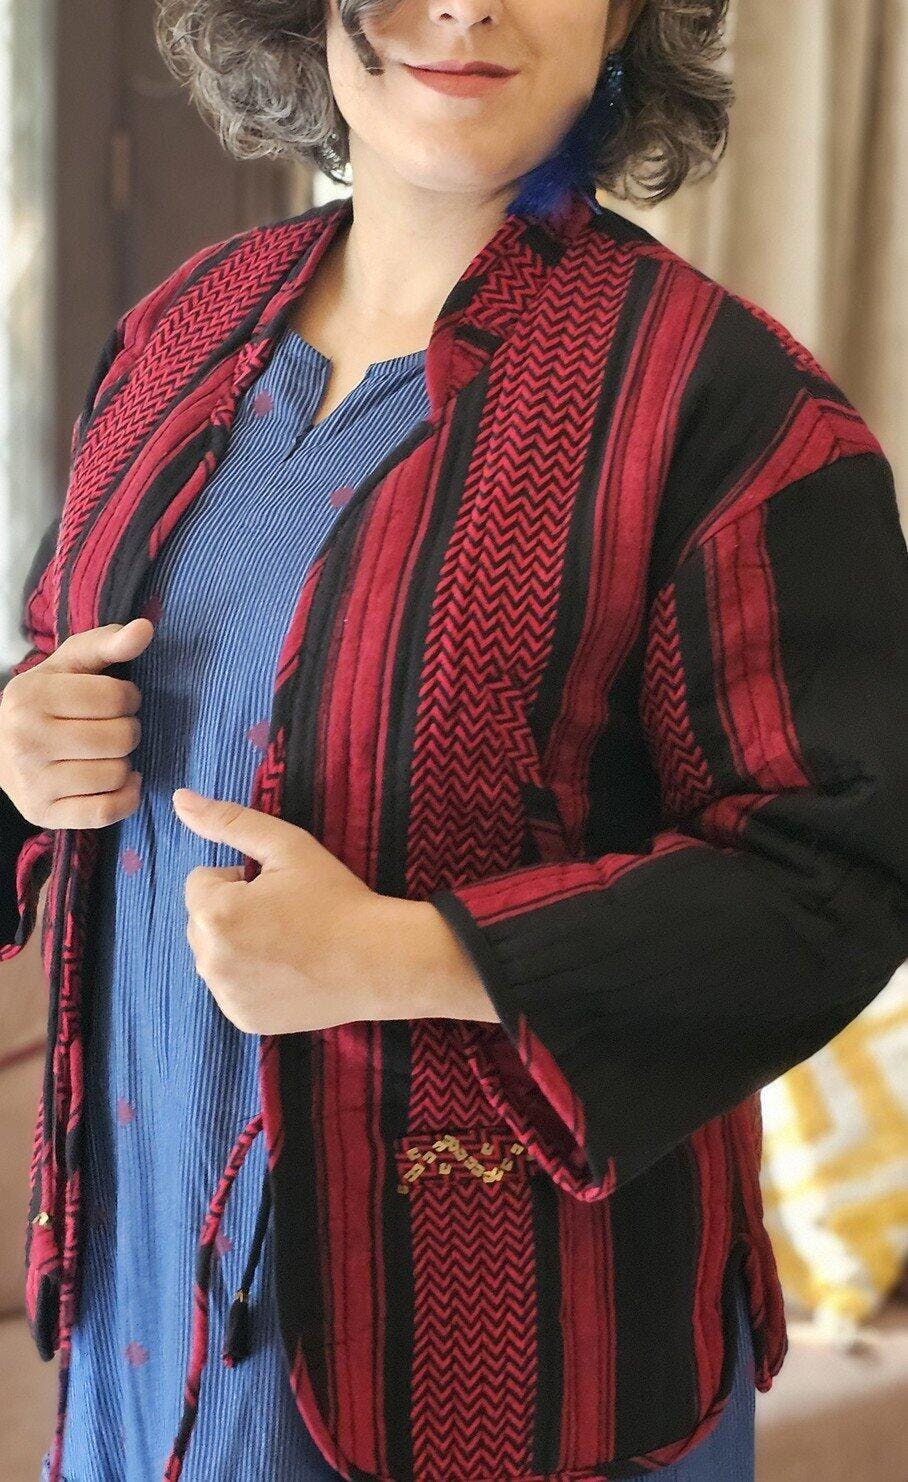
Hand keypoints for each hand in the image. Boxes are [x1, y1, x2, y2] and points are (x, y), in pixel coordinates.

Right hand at [0, 618, 150, 828]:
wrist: (0, 749)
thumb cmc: (46, 701)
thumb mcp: (69, 665)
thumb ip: (108, 642)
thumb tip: (145, 628)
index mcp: (31, 696)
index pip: (115, 696)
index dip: (128, 697)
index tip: (116, 700)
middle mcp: (25, 740)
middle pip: (120, 738)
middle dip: (128, 730)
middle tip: (112, 728)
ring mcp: (32, 782)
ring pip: (116, 774)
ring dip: (124, 763)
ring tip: (107, 753)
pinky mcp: (43, 814)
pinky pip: (106, 811)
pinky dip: (127, 797)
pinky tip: (120, 781)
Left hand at [172, 787, 403, 1033]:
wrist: (380, 961)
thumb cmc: (336, 898)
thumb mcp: (287, 845)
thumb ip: (228, 821)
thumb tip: (179, 799)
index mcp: (215, 914)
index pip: (201, 882)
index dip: (239, 878)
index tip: (277, 889)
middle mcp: (210, 961)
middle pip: (201, 920)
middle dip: (231, 912)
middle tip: (285, 916)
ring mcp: (225, 996)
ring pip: (214, 954)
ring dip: (236, 944)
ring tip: (288, 943)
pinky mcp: (243, 1020)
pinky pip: (230, 987)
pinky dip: (249, 978)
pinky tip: (288, 972)